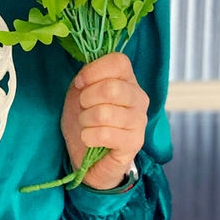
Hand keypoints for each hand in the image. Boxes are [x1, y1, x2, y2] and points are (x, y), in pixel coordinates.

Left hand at [61, 52, 148, 189]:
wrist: (90, 158)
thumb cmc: (87, 121)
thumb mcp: (80, 93)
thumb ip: (86, 78)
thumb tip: (84, 76)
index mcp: (127, 80)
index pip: (118, 61)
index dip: (94, 70)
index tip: (80, 83)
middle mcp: (139, 97)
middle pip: (110, 88)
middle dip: (86, 99)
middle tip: (84, 108)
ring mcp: (139, 121)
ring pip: (104, 113)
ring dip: (86, 120)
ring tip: (87, 125)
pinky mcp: (134, 143)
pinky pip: (104, 134)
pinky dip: (89, 136)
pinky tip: (91, 139)